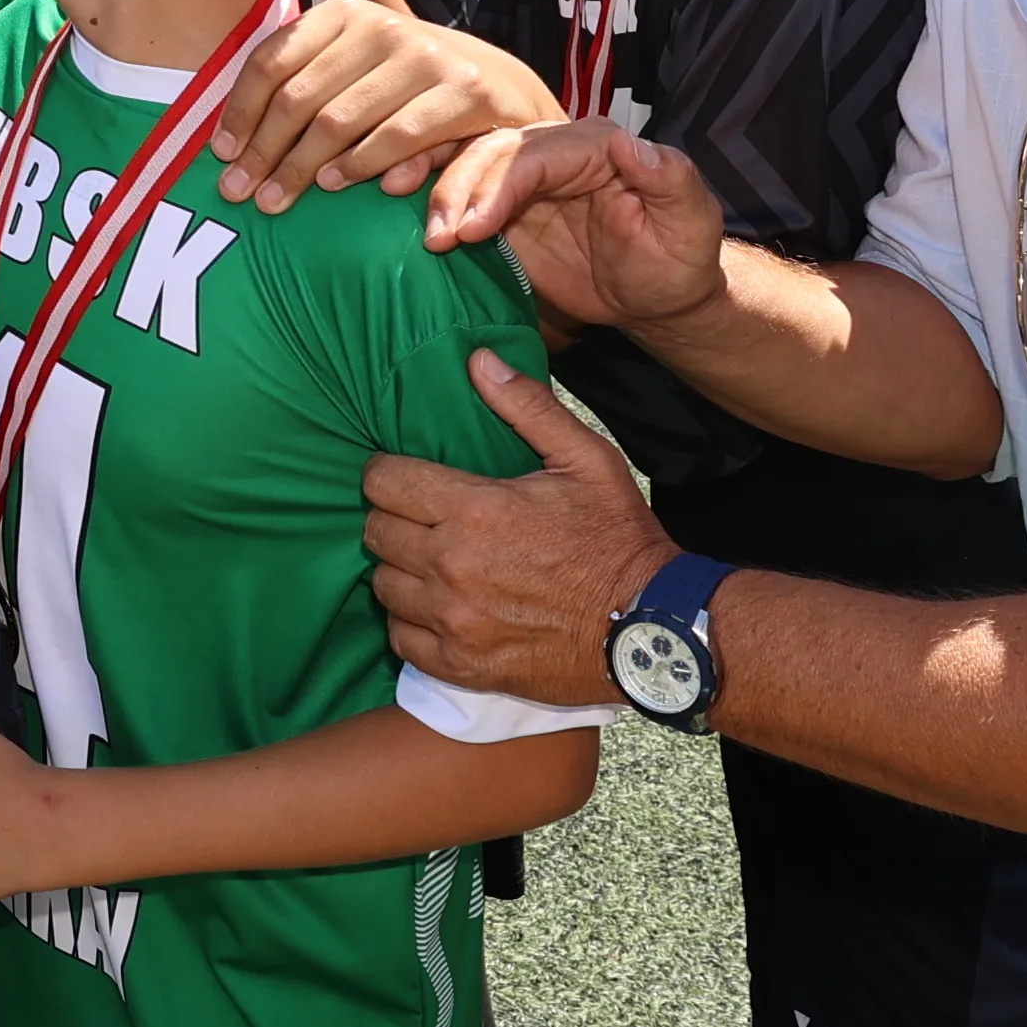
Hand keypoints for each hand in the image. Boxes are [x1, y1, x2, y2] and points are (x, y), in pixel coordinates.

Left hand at [206, 2, 558, 212]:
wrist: (500, 87)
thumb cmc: (406, 86)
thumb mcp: (353, 68)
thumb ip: (301, 84)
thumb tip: (226, 143)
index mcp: (342, 14)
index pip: (272, 60)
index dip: (240, 110)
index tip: (220, 154)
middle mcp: (381, 26)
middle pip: (299, 97)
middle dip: (263, 151)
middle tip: (238, 193)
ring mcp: (426, 55)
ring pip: (340, 120)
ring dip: (301, 167)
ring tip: (274, 200)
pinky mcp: (464, 91)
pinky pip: (397, 136)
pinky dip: (360, 165)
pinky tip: (334, 186)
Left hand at [364, 352, 668, 708]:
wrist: (650, 629)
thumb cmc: (618, 538)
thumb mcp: (586, 460)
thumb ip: (527, 407)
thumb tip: (477, 360)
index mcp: (475, 510)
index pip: (383, 481)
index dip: (389, 473)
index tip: (407, 477)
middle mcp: (452, 566)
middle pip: (376, 531)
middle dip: (394, 518)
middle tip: (426, 518)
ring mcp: (453, 621)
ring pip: (383, 585)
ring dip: (402, 570)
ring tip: (433, 563)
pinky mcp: (461, 666)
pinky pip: (401, 638)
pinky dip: (412, 623)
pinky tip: (441, 608)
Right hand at [421, 119, 731, 325]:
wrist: (657, 296)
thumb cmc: (680, 259)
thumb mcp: (692, 222)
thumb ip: (670, 179)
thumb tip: (632, 142)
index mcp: (595, 144)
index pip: (534, 154)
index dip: (496, 185)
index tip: (471, 229)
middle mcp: (553, 150)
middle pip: (489, 153)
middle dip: (455, 191)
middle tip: (436, 239)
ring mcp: (523, 180)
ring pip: (464, 164)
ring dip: (434, 191)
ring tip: (420, 234)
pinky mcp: (503, 209)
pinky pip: (459, 196)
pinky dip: (430, 204)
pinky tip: (403, 220)